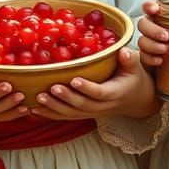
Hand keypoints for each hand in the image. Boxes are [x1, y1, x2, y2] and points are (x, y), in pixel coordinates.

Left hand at [31, 47, 157, 119]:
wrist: (134, 100)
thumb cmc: (132, 79)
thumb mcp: (135, 68)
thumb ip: (130, 60)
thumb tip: (124, 51)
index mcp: (114, 94)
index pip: (99, 93)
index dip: (87, 88)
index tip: (74, 80)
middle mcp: (102, 107)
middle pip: (82, 105)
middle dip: (66, 98)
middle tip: (51, 88)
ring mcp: (91, 113)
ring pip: (71, 114)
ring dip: (54, 107)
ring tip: (38, 98)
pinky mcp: (82, 114)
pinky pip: (65, 116)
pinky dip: (49, 114)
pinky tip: (33, 109)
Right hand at [136, 0, 168, 67]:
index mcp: (163, 15)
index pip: (149, 6)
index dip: (149, 6)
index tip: (155, 9)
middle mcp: (153, 26)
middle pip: (143, 24)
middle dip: (153, 30)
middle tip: (167, 37)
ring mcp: (149, 41)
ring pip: (142, 40)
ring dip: (152, 45)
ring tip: (166, 50)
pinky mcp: (148, 56)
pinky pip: (144, 56)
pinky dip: (150, 58)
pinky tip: (160, 61)